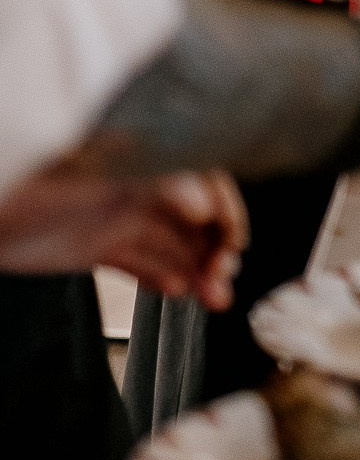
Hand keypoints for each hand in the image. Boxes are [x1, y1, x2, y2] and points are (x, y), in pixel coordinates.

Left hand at [0, 168, 245, 304]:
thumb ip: (150, 184)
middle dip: (215, 248)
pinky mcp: (96, 244)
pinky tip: (178, 292)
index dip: (224, 207)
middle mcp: (133, 186)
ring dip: (197, 270)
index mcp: (138, 161)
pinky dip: (162, 277)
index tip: (232, 240)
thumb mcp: (94, 181)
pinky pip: (140, 261)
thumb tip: (200, 199)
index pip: (200, 177)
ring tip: (214, 298)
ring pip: (170, 244)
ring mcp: (116, 216)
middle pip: (191, 217)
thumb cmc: (26, 188)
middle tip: (223, 280)